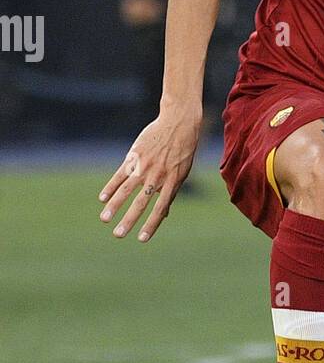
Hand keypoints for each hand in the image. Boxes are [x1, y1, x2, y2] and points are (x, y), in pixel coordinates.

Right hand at [98, 108, 200, 242]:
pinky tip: (102, 199)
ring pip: (126, 190)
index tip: (142, 239)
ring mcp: (144, 166)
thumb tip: (165, 214)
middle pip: (141, 203)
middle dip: (129, 220)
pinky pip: (120, 174)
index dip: (151, 224)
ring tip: (104, 219)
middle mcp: (158, 176)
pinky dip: (110, 186)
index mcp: (172, 182)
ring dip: (114, 206)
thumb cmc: (182, 150)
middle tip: (118, 235)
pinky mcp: (134, 156)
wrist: (178, 122)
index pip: (160, 208)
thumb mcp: (182, 172)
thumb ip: (171, 193)